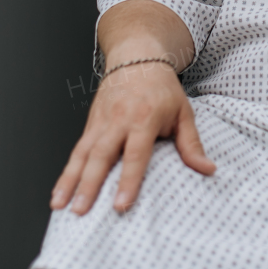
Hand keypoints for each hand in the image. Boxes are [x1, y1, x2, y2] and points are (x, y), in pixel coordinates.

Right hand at [50, 61, 214, 214]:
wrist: (136, 57)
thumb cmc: (162, 87)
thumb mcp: (183, 112)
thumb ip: (191, 144)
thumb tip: (208, 170)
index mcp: (144, 118)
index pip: (135, 154)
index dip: (128, 180)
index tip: (121, 205)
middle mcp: (119, 120)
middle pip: (101, 156)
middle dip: (89, 186)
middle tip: (81, 211)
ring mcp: (101, 122)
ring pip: (82, 154)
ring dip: (70, 181)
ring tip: (60, 205)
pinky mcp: (90, 124)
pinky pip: (77, 150)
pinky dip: (66, 171)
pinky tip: (59, 191)